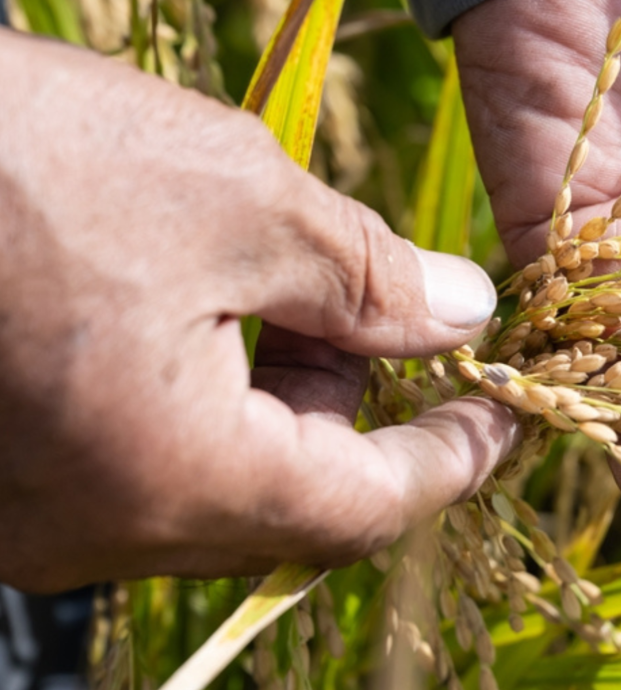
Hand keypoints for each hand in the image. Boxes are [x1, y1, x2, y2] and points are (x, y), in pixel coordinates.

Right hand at [0, 29, 517, 592]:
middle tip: (372, 309)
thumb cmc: (26, 161)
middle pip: (287, 502)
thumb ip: (373, 280)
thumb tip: (462, 315)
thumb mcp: (242, 202)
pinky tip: (192, 305)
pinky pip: (130, 465)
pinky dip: (195, 402)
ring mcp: (26, 513)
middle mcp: (93, 528)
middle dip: (353, 410)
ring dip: (274, 401)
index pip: (366, 510)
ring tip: (274, 285)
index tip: (503, 415)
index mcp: (174, 478)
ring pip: (208, 484)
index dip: (452, 459)